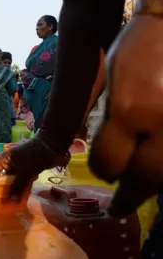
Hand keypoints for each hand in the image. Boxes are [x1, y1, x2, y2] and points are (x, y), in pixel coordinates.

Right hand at [0, 135, 69, 200]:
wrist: (51, 148)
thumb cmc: (34, 157)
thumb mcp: (24, 173)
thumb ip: (17, 187)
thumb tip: (12, 201)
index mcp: (4, 159)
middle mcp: (9, 162)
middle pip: (1, 176)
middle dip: (3, 187)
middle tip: (5, 198)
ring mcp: (18, 165)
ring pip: (12, 179)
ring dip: (14, 188)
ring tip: (14, 199)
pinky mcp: (27, 169)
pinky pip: (21, 179)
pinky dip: (22, 186)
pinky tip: (24, 193)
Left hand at [88, 15, 162, 217]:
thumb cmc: (137, 49)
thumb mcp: (111, 82)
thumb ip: (107, 119)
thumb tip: (101, 150)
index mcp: (128, 108)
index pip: (109, 161)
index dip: (102, 171)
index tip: (102, 173)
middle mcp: (160, 122)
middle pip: (145, 179)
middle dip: (128, 198)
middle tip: (118, 210)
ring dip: (151, 187)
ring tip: (136, 195)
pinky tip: (156, 172)